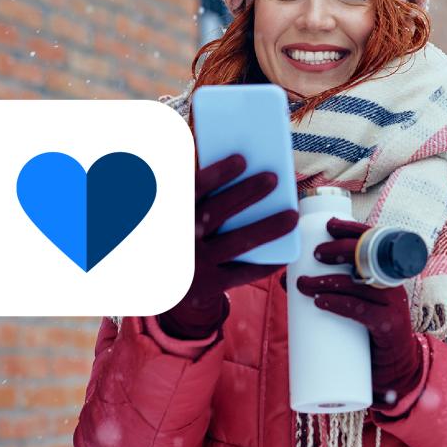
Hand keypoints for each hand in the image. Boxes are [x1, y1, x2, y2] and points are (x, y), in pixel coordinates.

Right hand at [158, 154, 298, 339]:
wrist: (155, 285)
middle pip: (217, 212)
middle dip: (247, 193)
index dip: (216, 174)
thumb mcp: (174, 214)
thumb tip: (240, 165)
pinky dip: (265, 264)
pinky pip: (241, 273)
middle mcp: (178, 240)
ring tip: (291, 216)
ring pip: (236, 242)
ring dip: (267, 228)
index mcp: (168, 216)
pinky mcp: (206, 287)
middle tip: (273, 178)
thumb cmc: (177, 235)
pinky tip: (285, 255)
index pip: (191, 190)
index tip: (242, 159)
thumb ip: (195, 193)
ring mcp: (193, 265)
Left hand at [295, 218, 423, 407]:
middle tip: (314, 254)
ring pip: (358, 285)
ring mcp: (393, 305)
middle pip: (368, 258)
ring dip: (327, 281)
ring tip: (302, 284)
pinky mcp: (389, 326)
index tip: (329, 225)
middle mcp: (391, 285)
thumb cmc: (368, 333)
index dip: (353, 230)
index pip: (374, 243)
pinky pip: (362, 311)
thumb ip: (326, 290)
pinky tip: (321, 302)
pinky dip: (339, 304)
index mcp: (385, 275)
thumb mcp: (352, 306)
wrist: (395, 369)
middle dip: (339, 251)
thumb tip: (286, 278)